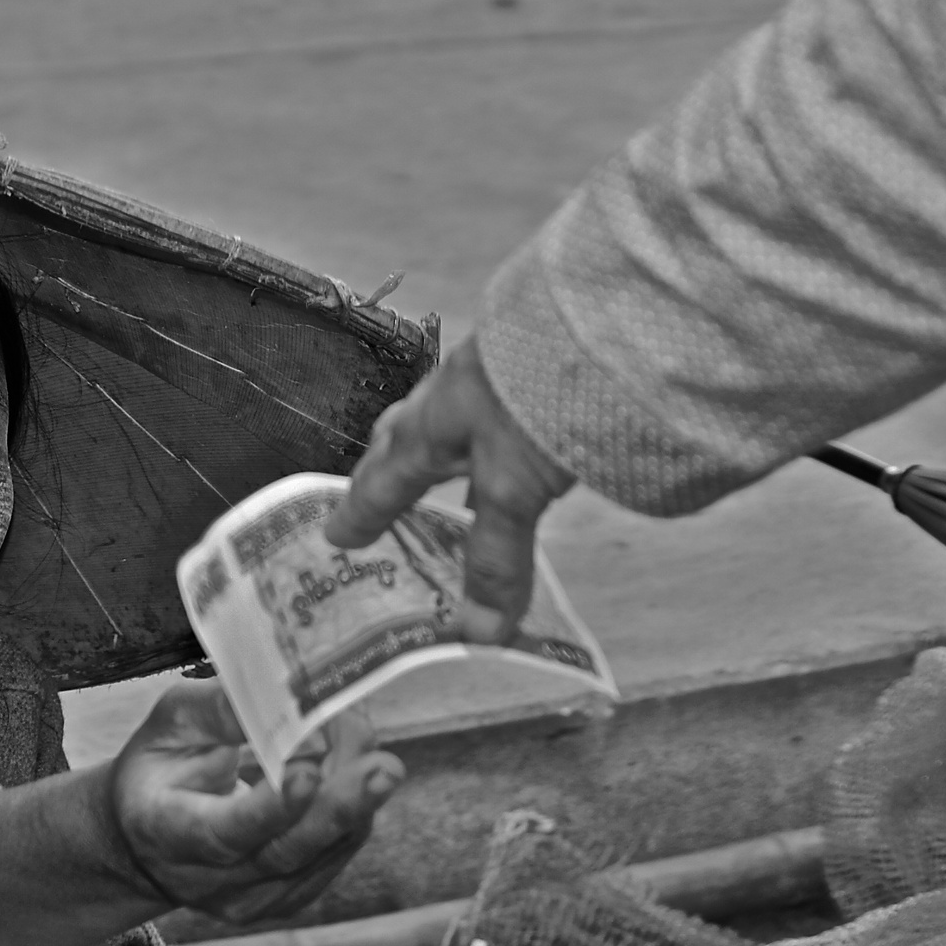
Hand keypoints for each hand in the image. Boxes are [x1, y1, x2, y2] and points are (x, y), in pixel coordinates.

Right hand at [107, 680, 403, 922]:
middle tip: (384, 767)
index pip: (224, 831)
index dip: (271, 806)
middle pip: (285, 854)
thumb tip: (283, 693)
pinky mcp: (284, 900)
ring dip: (355, 800)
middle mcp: (210, 878)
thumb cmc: (159, 769)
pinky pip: (332, 858)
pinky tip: (358, 772)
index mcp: (169, 831)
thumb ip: (221, 709)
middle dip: (340, 809)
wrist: (148, 842)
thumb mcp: (169, 723)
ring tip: (373, 749)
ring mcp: (251, 898)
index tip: (309, 770)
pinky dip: (352, 813)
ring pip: (318, 856)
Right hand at [323, 333, 575, 640]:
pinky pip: (498, 418)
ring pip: (453, 426)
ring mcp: (496, 381)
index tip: (335, 537)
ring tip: (447, 485)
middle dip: (386, 470)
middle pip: (406, 440)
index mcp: (431, 426)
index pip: (384, 480)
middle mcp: (454, 400)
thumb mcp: (513, 484)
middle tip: (370, 495)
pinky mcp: (539, 371)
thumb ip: (498, 555)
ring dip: (441, 457)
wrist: (610, 311)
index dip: (361, 514)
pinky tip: (517, 453)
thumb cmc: (538, 392)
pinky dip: (492, 443)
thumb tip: (479, 634)